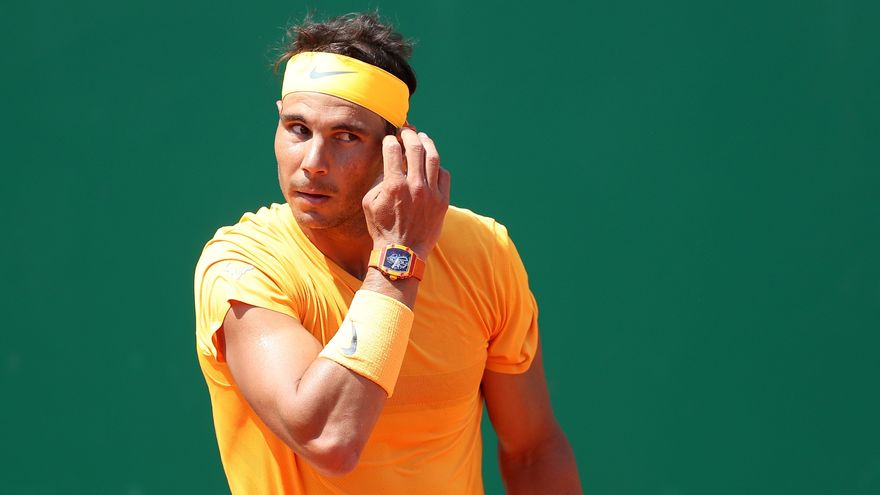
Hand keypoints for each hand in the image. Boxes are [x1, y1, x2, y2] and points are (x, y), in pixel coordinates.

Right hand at [362, 128, 450, 258]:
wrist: (403, 253)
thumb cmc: (382, 229)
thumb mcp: (370, 203)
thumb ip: (380, 181)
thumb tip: (390, 165)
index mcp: (394, 185)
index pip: (393, 150)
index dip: (391, 140)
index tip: (390, 139)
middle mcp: (415, 186)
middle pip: (416, 148)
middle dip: (410, 135)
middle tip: (406, 130)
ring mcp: (431, 193)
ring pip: (433, 158)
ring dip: (427, 143)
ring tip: (422, 138)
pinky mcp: (443, 201)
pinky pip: (444, 175)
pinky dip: (437, 165)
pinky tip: (432, 162)